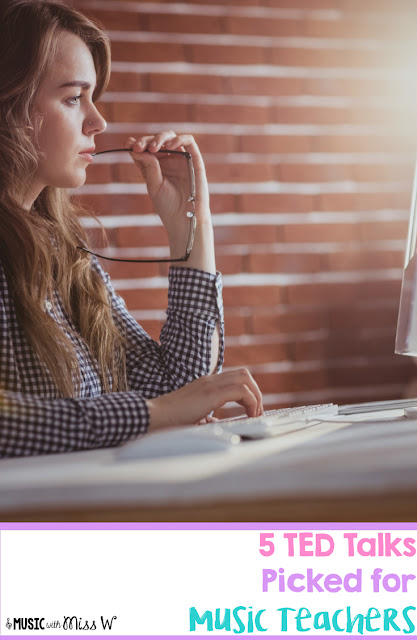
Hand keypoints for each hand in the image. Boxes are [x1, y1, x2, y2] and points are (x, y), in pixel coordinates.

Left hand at [125, 131, 209, 249]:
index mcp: (156, 167)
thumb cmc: (168, 206)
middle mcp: (168, 160)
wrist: (185, 218)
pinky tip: (168, 147)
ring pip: (172, 137)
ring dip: (160, 138)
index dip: (136, 143)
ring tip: (153, 148)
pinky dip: (179, 139)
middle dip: (146, 140)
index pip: (145, 149)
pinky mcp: (195, 160)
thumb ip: (148, 165)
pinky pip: (189, 141)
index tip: (127, 144)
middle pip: (157, 141)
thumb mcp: (154, 184)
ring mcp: (182, 159)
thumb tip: (136, 148)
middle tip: (138, 147)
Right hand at [146, 368, 263, 429]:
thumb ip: (205, 417)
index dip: (248, 392)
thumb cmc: (168, 420)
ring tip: (255, 414)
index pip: (235, 378)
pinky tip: (250, 416)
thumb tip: (215, 422)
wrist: (153, 416)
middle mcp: (210, 380)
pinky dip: (251, 402)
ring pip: (245, 378)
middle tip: (257, 412)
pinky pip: (242, 391)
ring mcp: (210, 384)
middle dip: (256, 392)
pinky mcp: (211, 393)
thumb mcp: (192, 417)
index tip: (252, 411)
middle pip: (244, 374)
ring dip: (256, 396)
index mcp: (206, 384)